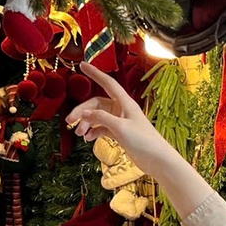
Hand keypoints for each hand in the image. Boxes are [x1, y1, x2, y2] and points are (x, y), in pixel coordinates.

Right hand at [65, 62, 174, 178]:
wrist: (156, 160)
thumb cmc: (143, 141)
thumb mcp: (120, 128)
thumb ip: (101, 118)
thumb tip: (83, 113)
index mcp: (124, 103)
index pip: (107, 83)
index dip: (95, 73)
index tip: (82, 65)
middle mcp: (121, 109)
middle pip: (96, 104)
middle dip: (82, 111)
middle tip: (69, 122)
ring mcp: (120, 121)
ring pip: (98, 117)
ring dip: (87, 123)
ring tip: (79, 134)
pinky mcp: (119, 133)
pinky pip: (102, 128)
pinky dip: (94, 131)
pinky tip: (88, 138)